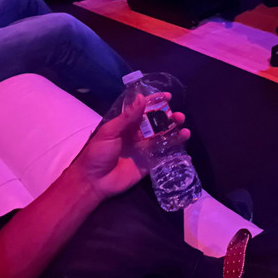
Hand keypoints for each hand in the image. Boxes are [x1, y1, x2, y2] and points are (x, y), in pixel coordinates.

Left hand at [70, 93, 189, 201]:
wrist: (94, 181)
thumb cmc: (97, 154)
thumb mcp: (110, 132)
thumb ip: (127, 117)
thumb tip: (141, 98)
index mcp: (126, 126)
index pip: (142, 110)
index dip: (154, 102)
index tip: (167, 96)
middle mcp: (137, 135)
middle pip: (156, 123)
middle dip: (168, 117)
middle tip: (178, 115)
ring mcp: (144, 149)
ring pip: (162, 136)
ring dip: (173, 129)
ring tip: (183, 124)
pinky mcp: (149, 163)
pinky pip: (164, 153)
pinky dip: (174, 146)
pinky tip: (183, 138)